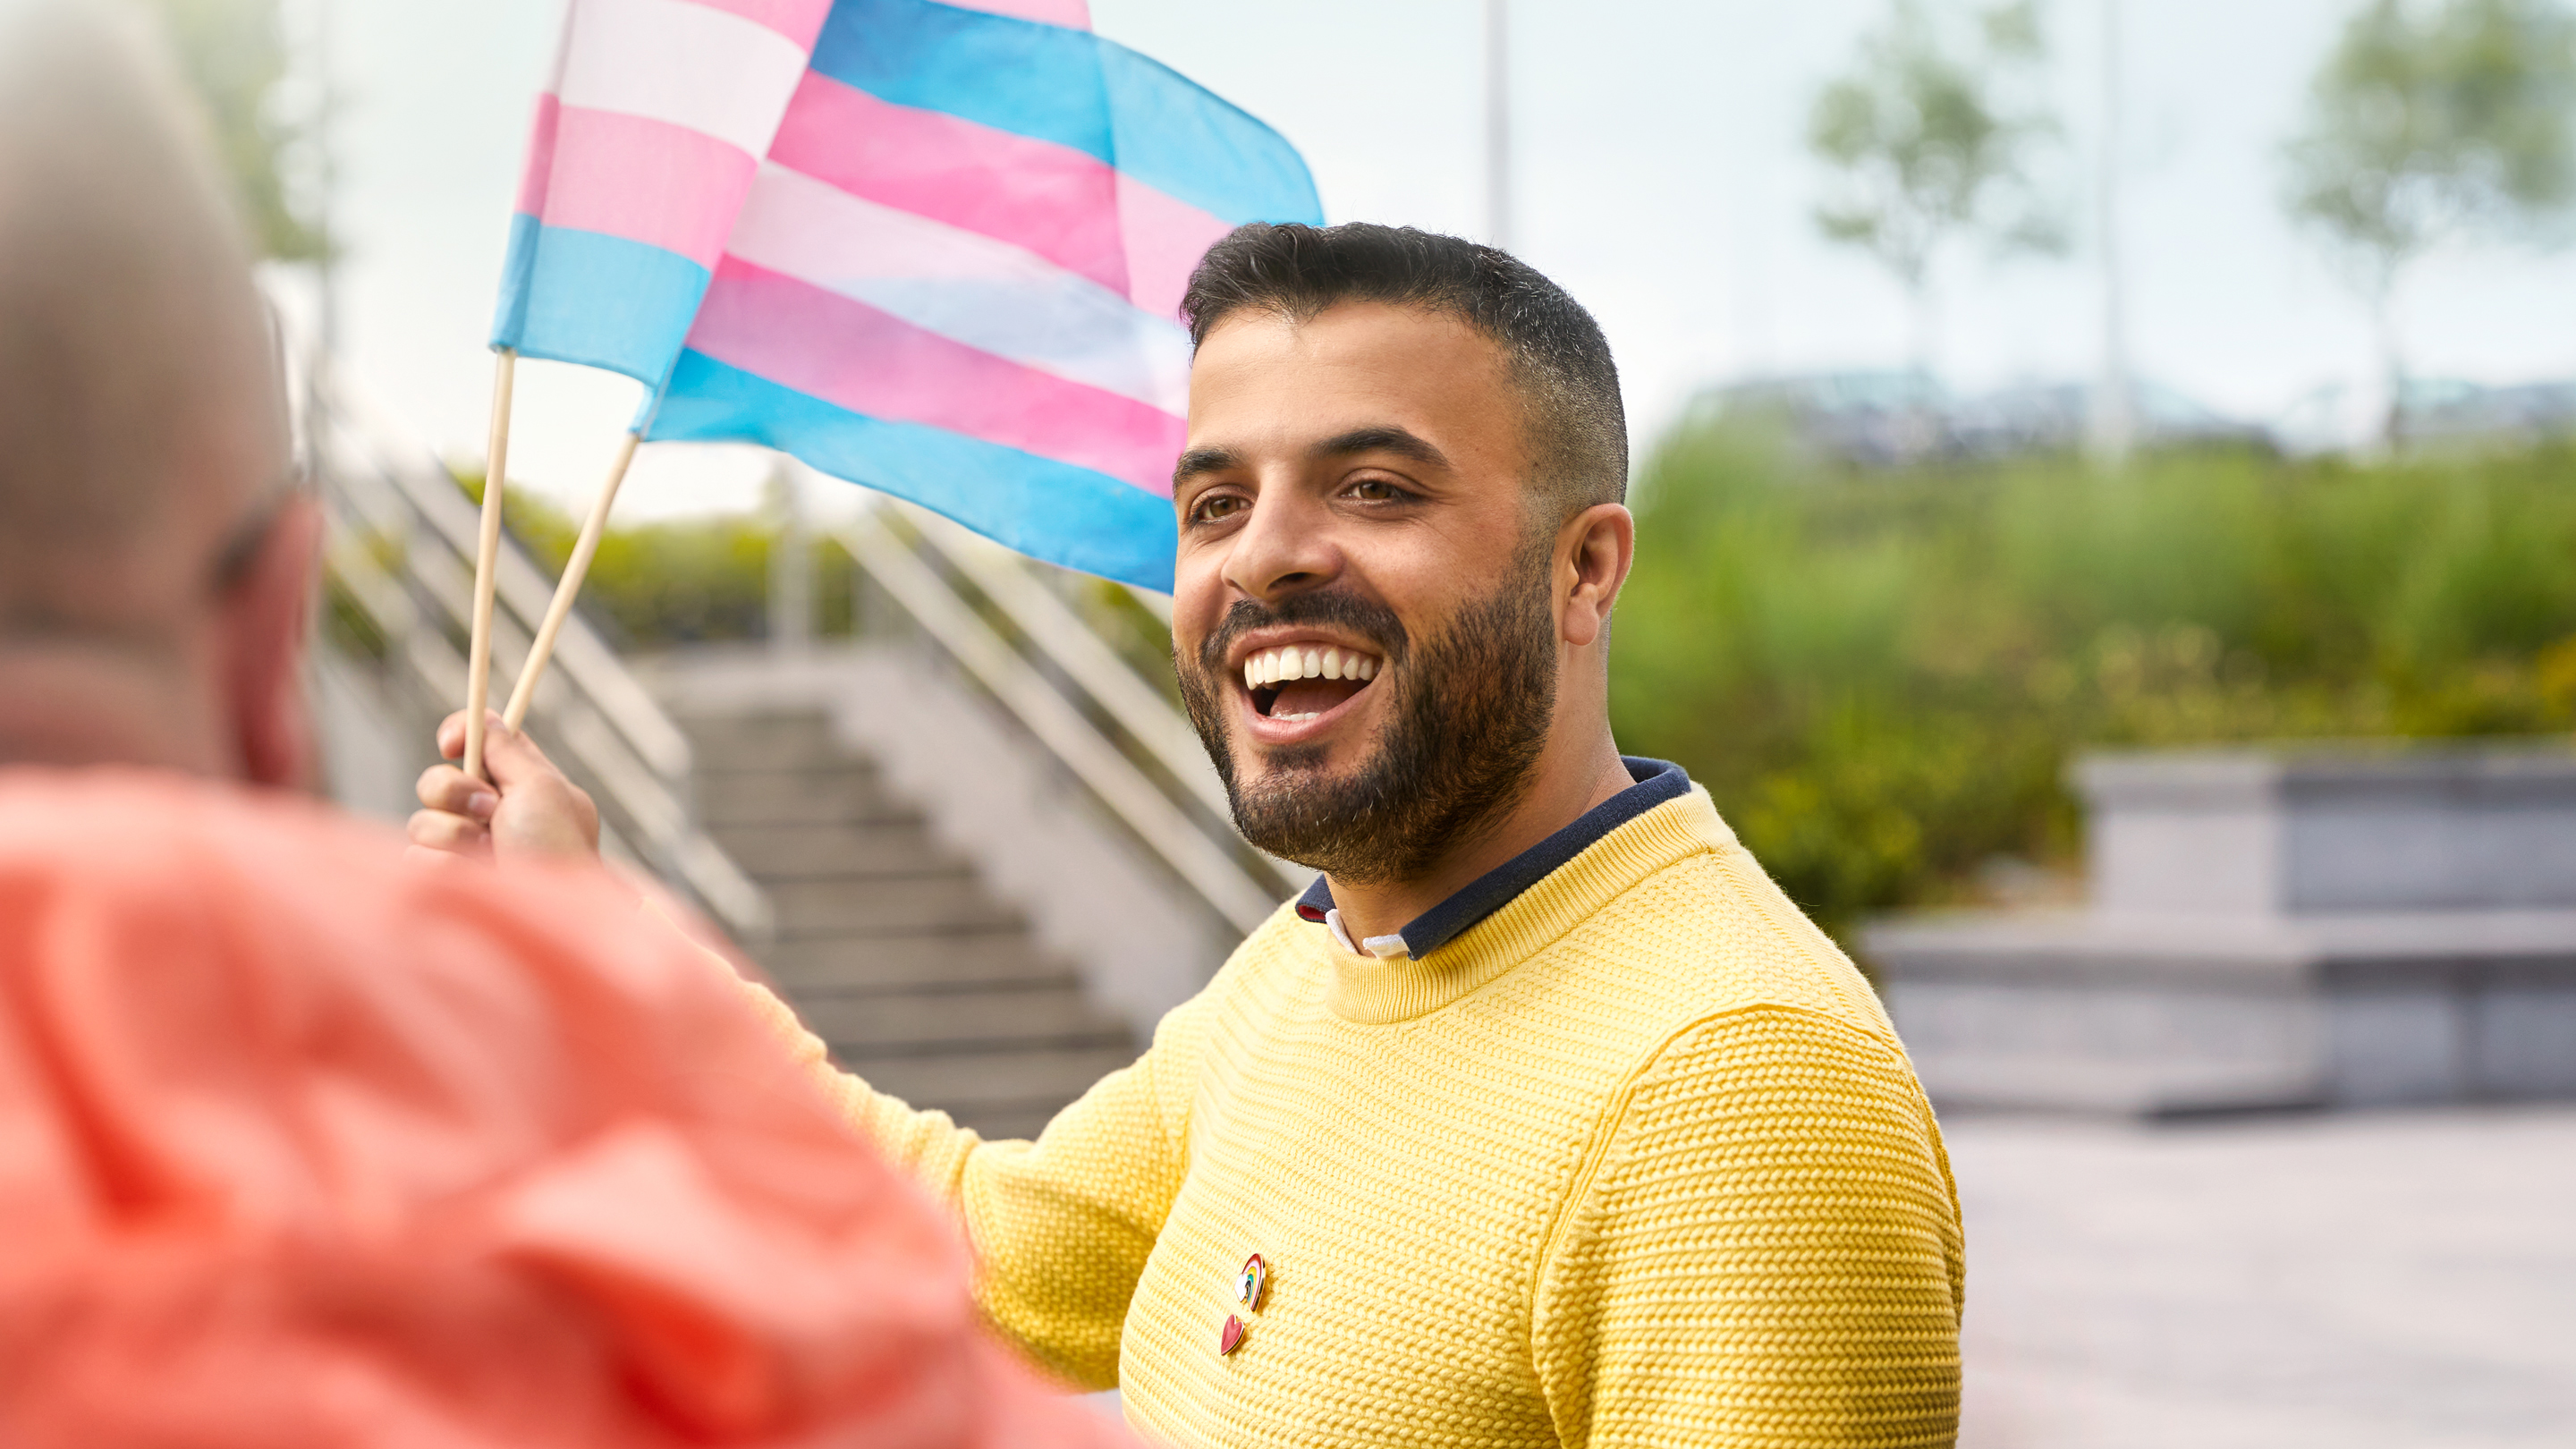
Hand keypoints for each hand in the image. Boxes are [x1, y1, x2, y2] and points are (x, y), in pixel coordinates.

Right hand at [408, 711, 600, 866]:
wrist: (548, 921)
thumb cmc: (555, 851)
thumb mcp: (542, 789)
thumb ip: (509, 752)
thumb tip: (488, 718)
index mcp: (527, 785)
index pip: (484, 744)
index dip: (461, 733)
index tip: (451, 741)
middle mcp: (495, 816)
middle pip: (438, 779)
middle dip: (451, 789)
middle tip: (488, 811)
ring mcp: (470, 852)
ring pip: (423, 820)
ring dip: (454, 834)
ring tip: (489, 855)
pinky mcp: (448, 883)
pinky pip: (415, 857)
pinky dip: (444, 865)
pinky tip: (474, 879)